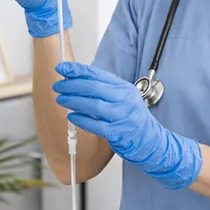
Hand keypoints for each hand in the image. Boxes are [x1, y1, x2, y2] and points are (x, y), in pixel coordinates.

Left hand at [53, 61, 202, 190]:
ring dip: (73, 101)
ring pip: (93, 105)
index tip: (62, 67)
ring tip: (61, 100)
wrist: (152, 141)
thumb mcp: (122, 99)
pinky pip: (96, 125)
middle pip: (94, 87)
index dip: (77, 70)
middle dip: (71, 85)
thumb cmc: (133, 119)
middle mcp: (125, 99)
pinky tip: (72, 117)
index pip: (97, 74)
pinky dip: (81, 120)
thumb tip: (76, 81)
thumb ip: (103, 90)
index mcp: (124, 88)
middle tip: (58, 86)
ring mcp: (123, 116)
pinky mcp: (119, 133)